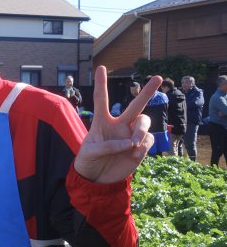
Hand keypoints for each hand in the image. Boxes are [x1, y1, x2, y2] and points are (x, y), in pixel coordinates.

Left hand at [74, 66, 161, 183]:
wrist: (97, 178)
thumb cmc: (88, 161)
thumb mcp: (89, 153)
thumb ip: (106, 146)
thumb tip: (128, 143)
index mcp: (102, 122)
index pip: (101, 99)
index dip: (101, 84)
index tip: (101, 67)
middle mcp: (119, 125)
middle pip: (135, 105)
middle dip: (147, 91)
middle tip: (159, 77)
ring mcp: (131, 135)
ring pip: (144, 122)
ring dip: (141, 130)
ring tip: (133, 143)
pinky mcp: (140, 148)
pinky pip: (148, 140)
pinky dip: (143, 146)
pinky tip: (134, 154)